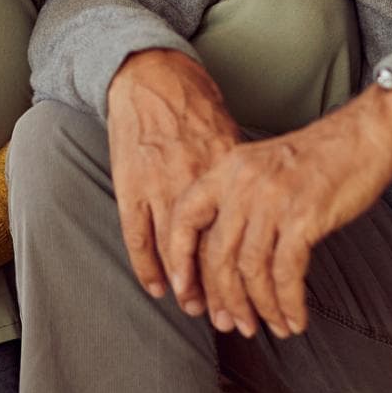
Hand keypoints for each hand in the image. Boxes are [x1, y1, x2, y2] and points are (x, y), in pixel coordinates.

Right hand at [106, 49, 241, 303]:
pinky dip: (147, 266)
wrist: (148, 76)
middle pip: (208, 246)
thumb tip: (262, 207)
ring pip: (174, 249)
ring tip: (198, 308)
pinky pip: (137, 236)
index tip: (257, 291)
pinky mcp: (129, 186)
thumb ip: (240, 173)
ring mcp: (157, 185)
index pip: (237, 230)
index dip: (247, 266)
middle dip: (220, 286)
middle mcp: (191, 180)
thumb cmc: (193, 104)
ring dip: (186, 285)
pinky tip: (159, 288)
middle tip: (232, 315)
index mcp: (220, 168)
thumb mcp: (227, 134)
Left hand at [162, 87, 391, 339]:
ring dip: (260, 307)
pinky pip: (286, 273)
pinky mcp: (303, 217)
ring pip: (251, 270)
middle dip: (225, 299)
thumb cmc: (315, 157)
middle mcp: (243, 183)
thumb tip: (222, 257)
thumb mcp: (261, 165)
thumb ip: (237, 199)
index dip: (179, 257)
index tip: (184, 290)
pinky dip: (288, 303)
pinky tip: (294, 318)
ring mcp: (272, 200)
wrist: (362, 135)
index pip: (185, 216)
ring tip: (272, 326)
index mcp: (227, 169)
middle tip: (234, 324)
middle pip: (218, 254)